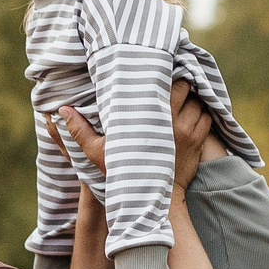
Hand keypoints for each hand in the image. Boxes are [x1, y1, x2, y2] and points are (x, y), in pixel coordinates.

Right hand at [60, 88, 218, 184]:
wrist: (154, 199)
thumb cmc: (123, 174)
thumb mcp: (97, 152)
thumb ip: (80, 130)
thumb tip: (61, 110)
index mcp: (150, 118)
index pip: (166, 83)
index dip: (165, 73)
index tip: (159, 69)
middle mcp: (173, 121)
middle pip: (185, 87)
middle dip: (181, 83)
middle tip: (172, 82)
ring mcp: (189, 132)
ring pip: (198, 102)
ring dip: (193, 98)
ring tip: (183, 97)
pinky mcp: (199, 143)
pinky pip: (207, 118)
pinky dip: (203, 113)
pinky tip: (193, 113)